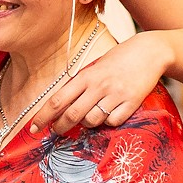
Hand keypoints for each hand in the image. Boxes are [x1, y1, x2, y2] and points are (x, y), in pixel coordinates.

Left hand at [32, 30, 173, 133]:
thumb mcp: (95, 67)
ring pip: (92, 121)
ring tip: (90, 115)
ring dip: (87, 123)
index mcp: (86, 76)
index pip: (57, 100)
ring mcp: (115, 95)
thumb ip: (81, 85)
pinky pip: (113, 122)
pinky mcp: (132, 103)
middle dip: (60, 127)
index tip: (33, 128)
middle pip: (72, 115)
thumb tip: (63, 107)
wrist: (150, 51)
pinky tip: (110, 112)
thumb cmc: (119, 59)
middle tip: (55, 131)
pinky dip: (108, 121)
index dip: (42, 117)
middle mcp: (98, 86)